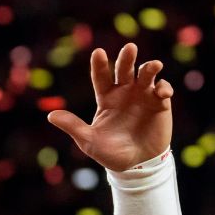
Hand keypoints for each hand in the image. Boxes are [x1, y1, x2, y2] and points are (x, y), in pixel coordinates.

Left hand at [47, 43, 173, 170]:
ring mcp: (143, 96)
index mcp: (106, 98)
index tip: (98, 52)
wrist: (135, 165)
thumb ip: (73, 126)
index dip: (99, 65)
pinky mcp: (160, 104)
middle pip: (125, 70)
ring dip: (150, 68)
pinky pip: (162, 89)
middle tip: (130, 48)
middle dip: (127, 58)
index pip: (101, 77)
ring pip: (146, 75)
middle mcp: (125, 93)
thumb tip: (50, 115)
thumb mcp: (88, 140)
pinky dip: (163, 87)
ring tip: (153, 66)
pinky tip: (161, 93)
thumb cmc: (109, 153)